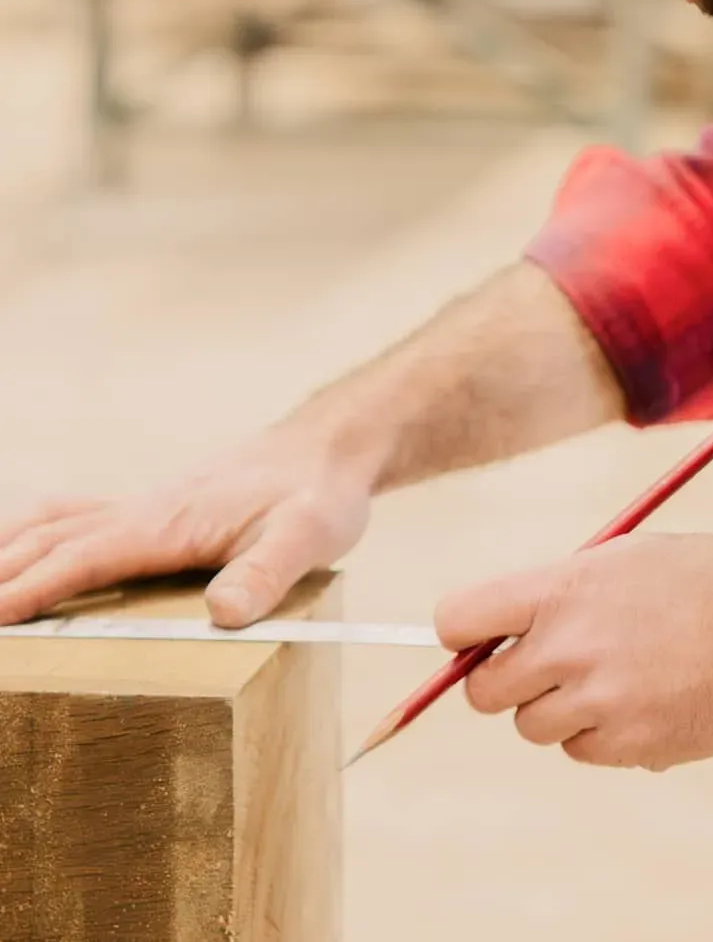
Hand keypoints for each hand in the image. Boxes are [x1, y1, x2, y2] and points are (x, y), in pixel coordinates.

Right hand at [0, 424, 378, 628]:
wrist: (328, 451)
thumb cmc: (317, 494)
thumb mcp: (307, 536)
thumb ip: (266, 574)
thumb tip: (224, 614)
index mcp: (168, 523)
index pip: (82, 558)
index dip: (31, 590)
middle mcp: (144, 511)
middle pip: (50, 540)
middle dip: (2, 574)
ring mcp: (146, 507)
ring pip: (56, 523)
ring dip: (9, 548)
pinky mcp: (156, 509)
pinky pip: (78, 518)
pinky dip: (37, 534)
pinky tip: (25, 546)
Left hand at [436, 534, 712, 771]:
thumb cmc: (703, 579)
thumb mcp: (626, 557)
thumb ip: (561, 590)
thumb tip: (503, 627)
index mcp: (563, 590)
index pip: (458, 618)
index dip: (460, 633)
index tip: (475, 638)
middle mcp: (569, 648)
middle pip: (483, 690)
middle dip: (504, 679)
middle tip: (544, 664)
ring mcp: (597, 703)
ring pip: (532, 725)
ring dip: (557, 707)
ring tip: (612, 676)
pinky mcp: (626, 746)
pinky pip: (580, 750)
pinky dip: (600, 733)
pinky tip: (644, 700)